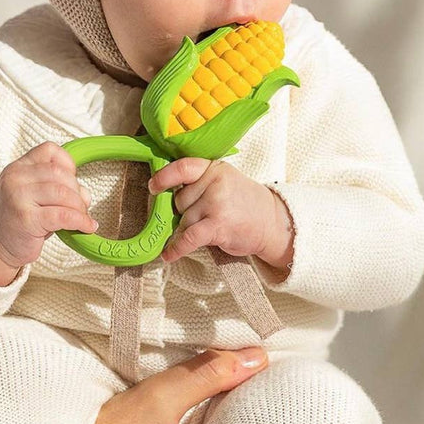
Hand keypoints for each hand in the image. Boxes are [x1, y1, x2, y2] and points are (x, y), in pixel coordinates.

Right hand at [0, 142, 96, 284]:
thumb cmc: (21, 219)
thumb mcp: (35, 195)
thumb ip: (58, 187)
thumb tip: (85, 195)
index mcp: (18, 168)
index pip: (50, 150)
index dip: (68, 165)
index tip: (72, 183)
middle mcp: (15, 178)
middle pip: (60, 174)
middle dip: (77, 191)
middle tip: (81, 207)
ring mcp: (19, 197)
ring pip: (63, 193)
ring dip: (80, 207)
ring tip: (82, 218)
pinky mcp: (27, 219)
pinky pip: (63, 215)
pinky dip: (80, 221)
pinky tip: (86, 227)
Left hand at [148, 158, 292, 267]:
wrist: (271, 222)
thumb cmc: (243, 203)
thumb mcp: (224, 181)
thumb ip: (199, 183)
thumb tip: (164, 196)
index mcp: (214, 168)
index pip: (182, 168)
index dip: (164, 177)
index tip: (153, 187)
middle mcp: (216, 182)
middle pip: (179, 200)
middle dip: (184, 212)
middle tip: (205, 216)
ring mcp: (217, 203)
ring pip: (183, 220)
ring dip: (188, 230)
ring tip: (206, 230)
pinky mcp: (218, 225)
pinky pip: (189, 237)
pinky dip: (176, 248)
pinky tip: (168, 255)